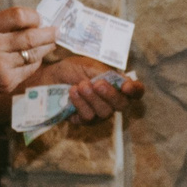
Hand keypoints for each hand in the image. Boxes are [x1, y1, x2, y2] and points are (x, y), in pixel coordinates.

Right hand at [0, 7, 56, 98]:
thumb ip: (5, 24)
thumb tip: (35, 21)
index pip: (18, 16)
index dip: (33, 16)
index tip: (38, 18)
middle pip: (31, 38)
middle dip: (49, 33)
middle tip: (57, 30)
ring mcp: (1, 68)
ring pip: (34, 55)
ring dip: (46, 47)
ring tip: (50, 41)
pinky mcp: (6, 83)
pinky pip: (30, 69)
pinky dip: (35, 61)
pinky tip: (35, 56)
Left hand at [26, 54, 143, 121]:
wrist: (50, 76)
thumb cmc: (73, 69)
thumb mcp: (91, 65)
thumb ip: (107, 74)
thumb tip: (124, 81)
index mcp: (117, 85)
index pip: (136, 92)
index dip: (135, 91)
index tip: (127, 86)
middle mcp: (111, 101)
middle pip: (122, 105)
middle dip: (110, 94)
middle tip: (98, 84)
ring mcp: (99, 112)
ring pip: (105, 112)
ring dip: (92, 97)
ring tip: (80, 85)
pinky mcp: (84, 121)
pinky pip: (88, 116)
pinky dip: (80, 103)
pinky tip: (72, 92)